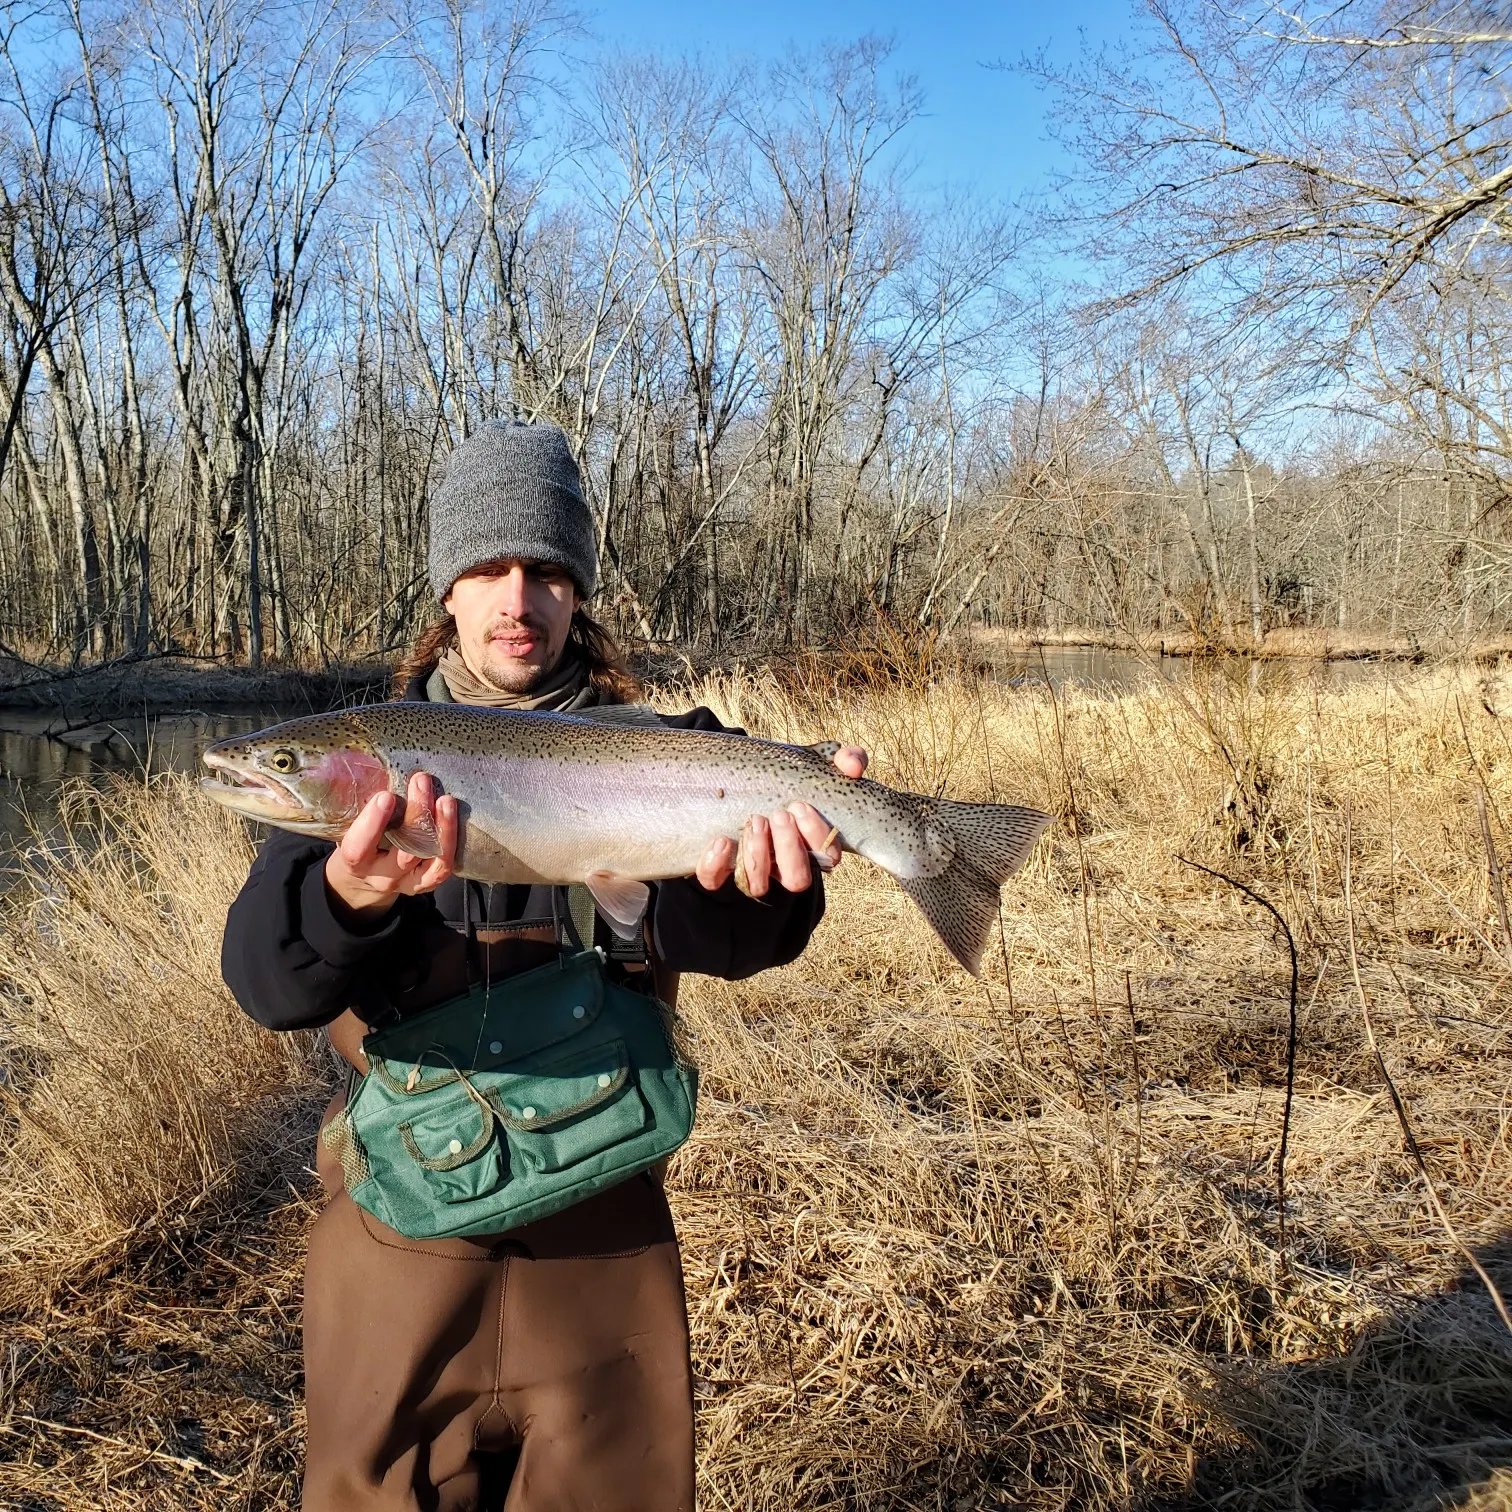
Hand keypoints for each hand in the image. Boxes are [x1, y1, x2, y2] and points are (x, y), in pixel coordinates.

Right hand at [324, 771, 458, 919]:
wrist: (362, 879)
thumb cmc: (356, 842)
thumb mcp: (346, 827)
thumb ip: (357, 806)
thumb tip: (368, 763)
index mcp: (355, 862)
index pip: (360, 847)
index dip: (373, 823)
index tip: (386, 796)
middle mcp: (382, 875)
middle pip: (405, 851)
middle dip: (417, 814)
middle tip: (421, 781)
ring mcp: (408, 881)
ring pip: (431, 858)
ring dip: (441, 826)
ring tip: (445, 799)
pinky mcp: (427, 882)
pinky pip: (444, 866)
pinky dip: (451, 840)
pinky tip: (451, 815)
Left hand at [695, 745, 867, 895]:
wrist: (738, 784)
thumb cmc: (787, 781)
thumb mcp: (819, 766)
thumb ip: (847, 759)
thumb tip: (854, 766)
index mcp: (813, 846)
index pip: (828, 859)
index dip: (816, 836)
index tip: (801, 806)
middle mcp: (784, 866)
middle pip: (797, 879)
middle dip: (789, 847)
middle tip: (778, 814)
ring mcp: (751, 871)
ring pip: (758, 886)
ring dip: (758, 855)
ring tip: (755, 821)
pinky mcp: (718, 870)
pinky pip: (714, 880)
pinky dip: (716, 863)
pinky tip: (721, 839)